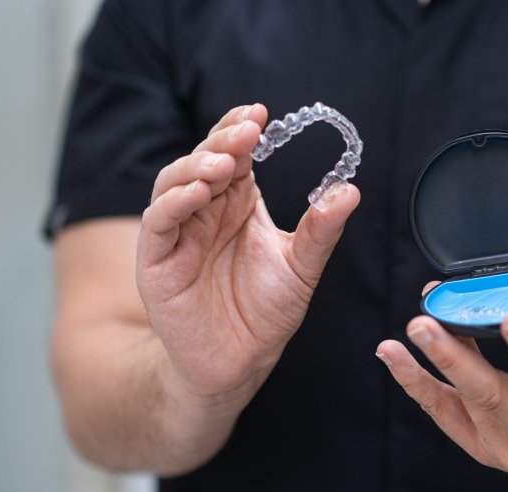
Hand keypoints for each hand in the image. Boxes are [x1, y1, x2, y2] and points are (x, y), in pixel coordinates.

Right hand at [138, 104, 359, 402]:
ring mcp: (178, 235)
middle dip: (223, 140)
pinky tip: (198, 193)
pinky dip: (174, 203)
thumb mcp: (300, 268)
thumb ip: (320, 230)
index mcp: (237, 205)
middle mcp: (205, 212)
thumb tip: (350, 191)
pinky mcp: (157, 261)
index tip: (262, 113)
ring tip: (225, 161)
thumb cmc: (265, 314)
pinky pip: (159, 223)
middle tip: (248, 130)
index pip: (235, 155)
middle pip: (203, 161)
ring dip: (196, 167)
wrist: (239, 362)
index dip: (242, 131)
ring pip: (174, 184)